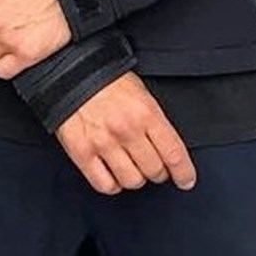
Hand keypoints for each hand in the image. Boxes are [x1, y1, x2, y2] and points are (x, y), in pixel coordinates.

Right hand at [54, 72, 195, 193]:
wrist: (69, 70)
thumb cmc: (106, 78)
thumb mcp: (140, 93)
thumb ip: (154, 121)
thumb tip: (167, 149)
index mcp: (145, 113)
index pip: (174, 153)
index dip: (184, 173)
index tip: (186, 181)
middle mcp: (127, 130)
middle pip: (154, 171)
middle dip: (158, 172)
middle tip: (153, 166)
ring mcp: (104, 143)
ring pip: (132, 181)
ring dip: (135, 178)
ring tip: (132, 168)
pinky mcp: (82, 152)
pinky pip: (105, 184)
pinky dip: (112, 185)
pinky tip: (113, 174)